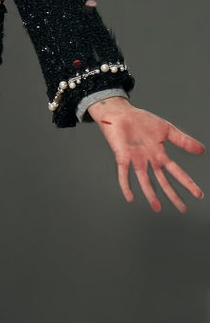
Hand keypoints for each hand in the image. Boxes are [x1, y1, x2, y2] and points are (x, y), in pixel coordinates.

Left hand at [88, 99, 203, 212]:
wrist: (121, 113)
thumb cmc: (141, 120)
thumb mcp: (167, 130)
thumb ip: (183, 141)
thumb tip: (201, 150)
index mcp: (159, 154)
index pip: (176, 171)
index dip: (186, 183)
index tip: (197, 194)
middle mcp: (148, 160)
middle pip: (162, 181)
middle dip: (172, 195)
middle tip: (182, 209)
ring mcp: (135, 159)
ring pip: (144, 180)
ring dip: (151, 194)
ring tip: (157, 208)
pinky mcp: (122, 156)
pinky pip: (124, 174)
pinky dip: (126, 186)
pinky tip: (130, 197)